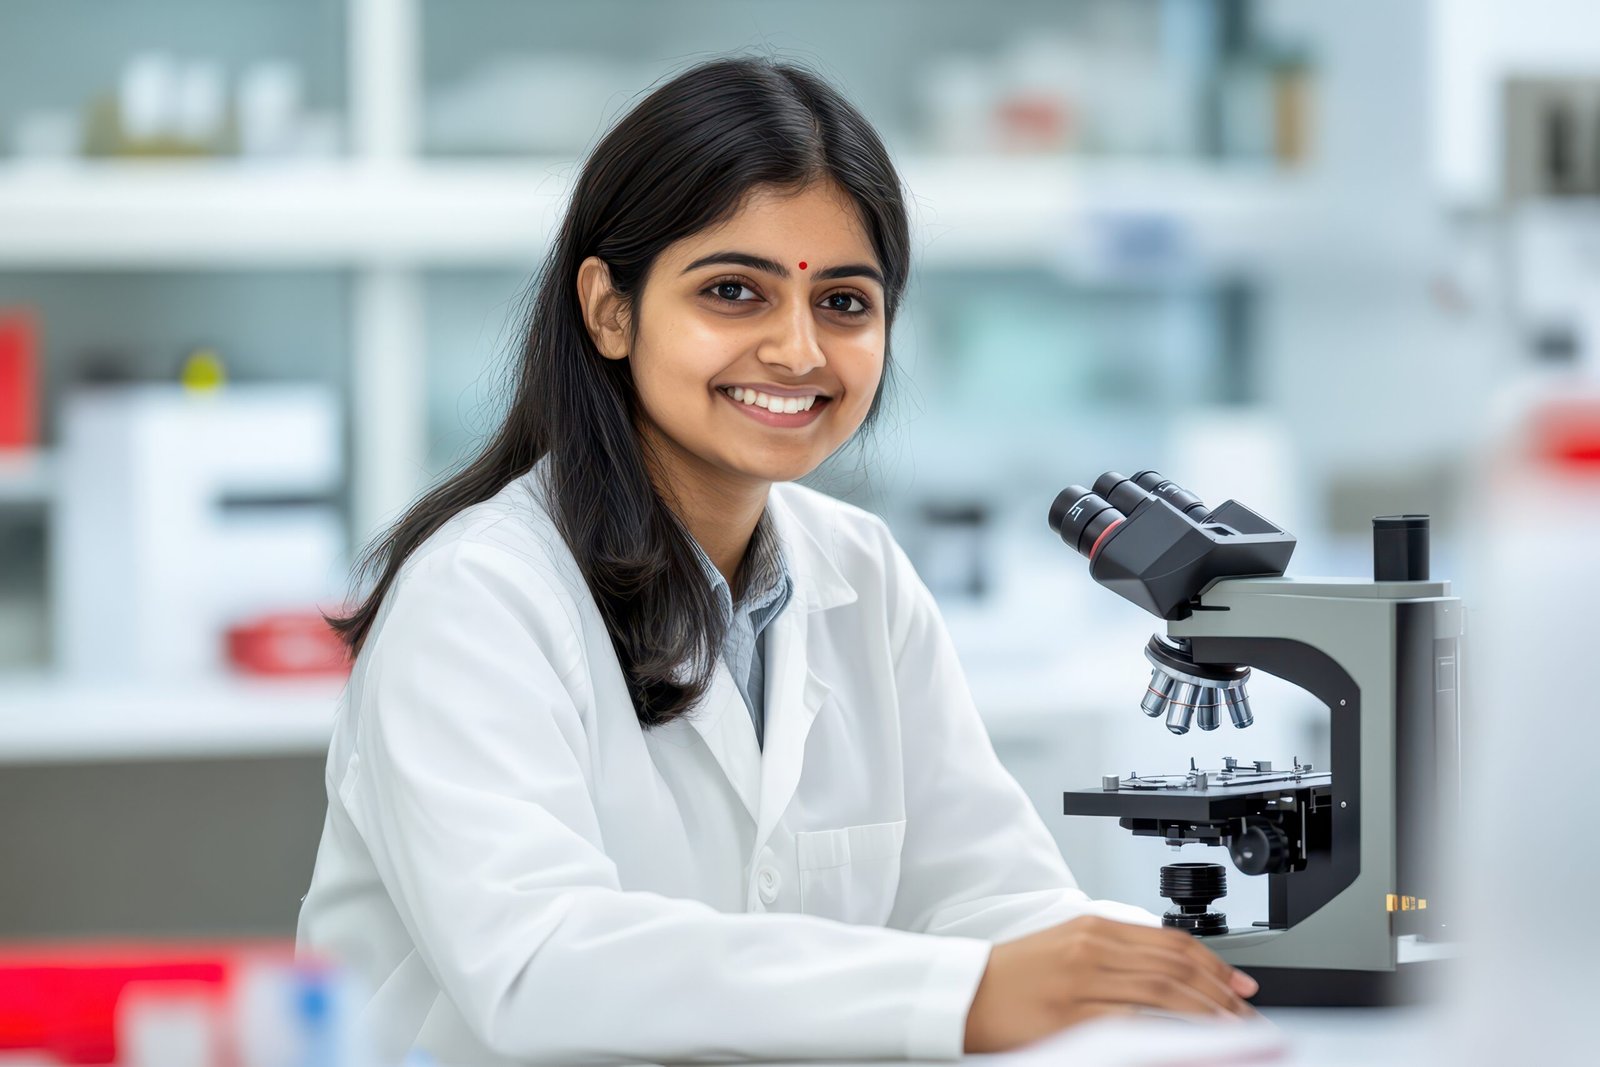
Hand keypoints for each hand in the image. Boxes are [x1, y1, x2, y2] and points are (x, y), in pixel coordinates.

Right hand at [962, 914, 1261, 1053]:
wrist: (962, 993)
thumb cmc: (1010, 977)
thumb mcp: (1064, 949)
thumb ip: (1113, 957)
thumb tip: (1166, 979)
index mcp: (1091, 927)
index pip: (1169, 941)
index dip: (1213, 965)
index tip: (1239, 987)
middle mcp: (1090, 949)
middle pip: (1173, 967)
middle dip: (1219, 994)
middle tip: (1245, 1016)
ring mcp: (1081, 983)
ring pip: (1162, 993)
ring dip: (1206, 1015)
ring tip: (1231, 1034)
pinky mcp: (1071, 1018)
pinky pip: (1132, 1023)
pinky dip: (1168, 1033)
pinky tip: (1190, 1044)